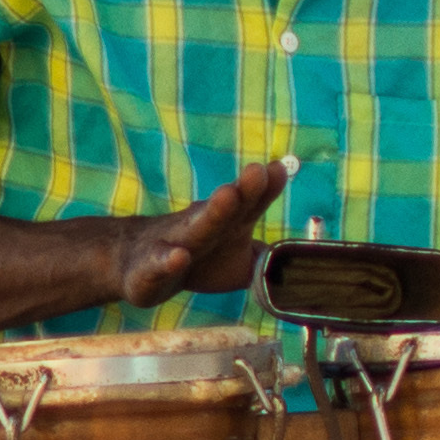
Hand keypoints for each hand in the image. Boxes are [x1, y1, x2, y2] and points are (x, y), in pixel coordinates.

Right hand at [111, 161, 284, 309]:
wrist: (136, 263)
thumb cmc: (198, 259)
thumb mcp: (238, 262)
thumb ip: (267, 259)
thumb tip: (303, 265)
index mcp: (225, 224)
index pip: (248, 203)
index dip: (265, 188)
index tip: (280, 169)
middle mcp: (201, 227)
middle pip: (224, 208)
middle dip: (243, 190)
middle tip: (258, 171)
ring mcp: (172, 245)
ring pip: (193, 229)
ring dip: (212, 211)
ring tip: (228, 195)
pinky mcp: (148, 270)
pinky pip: (158, 265)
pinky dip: (167, 262)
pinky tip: (178, 257)